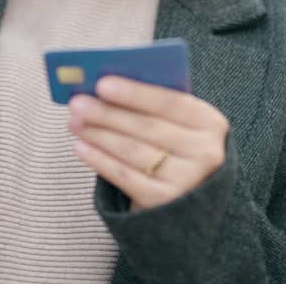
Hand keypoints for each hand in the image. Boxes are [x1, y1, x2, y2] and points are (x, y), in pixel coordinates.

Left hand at [68, 76, 228, 211]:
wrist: (191, 199)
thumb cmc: (177, 147)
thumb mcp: (179, 124)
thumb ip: (154, 104)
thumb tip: (105, 87)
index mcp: (211, 123)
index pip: (171, 102)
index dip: (135, 93)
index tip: (102, 83)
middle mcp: (205, 153)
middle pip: (147, 127)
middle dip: (108, 113)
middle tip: (77, 102)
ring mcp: (186, 180)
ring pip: (133, 151)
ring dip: (98, 134)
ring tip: (74, 121)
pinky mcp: (163, 202)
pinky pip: (124, 176)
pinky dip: (99, 160)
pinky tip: (80, 146)